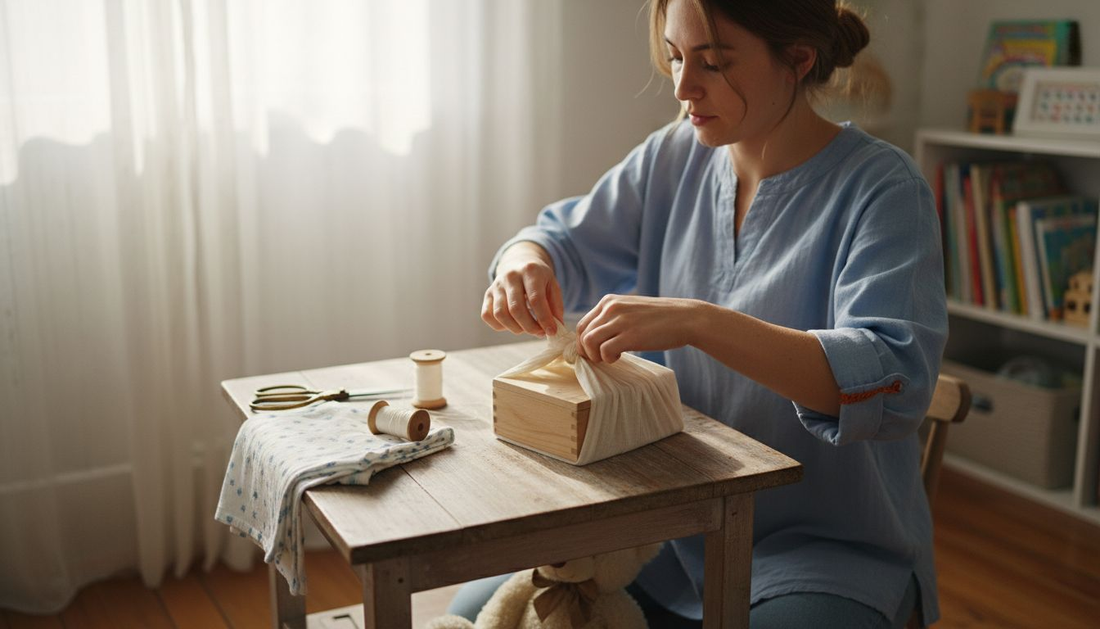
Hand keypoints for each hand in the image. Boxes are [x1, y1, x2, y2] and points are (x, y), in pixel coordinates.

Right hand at [482, 243, 563, 335]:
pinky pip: (488, 316)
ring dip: (516, 328)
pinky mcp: (487, 294)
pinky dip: (500, 326)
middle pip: (516, 309)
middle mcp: (510, 276)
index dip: (544, 318)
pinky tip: (513, 324)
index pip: (536, 299)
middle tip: (540, 333)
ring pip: (500, 314)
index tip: (552, 332)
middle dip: (530, 327)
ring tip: (527, 328)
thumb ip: (556, 306)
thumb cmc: (539, 279)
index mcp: (530, 271)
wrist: (519, 264)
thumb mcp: (553, 286)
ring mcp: (496, 285)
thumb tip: (556, 328)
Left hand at [575, 295, 706, 362]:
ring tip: (611, 357)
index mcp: (609, 301)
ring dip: (596, 356)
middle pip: (582, 335)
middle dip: (588, 352)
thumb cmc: (660, 318)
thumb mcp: (630, 310)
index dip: (583, 343)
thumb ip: (612, 318)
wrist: (687, 318)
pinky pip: (604, 351)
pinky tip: (620, 357)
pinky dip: (608, 359)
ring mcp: (620, 321)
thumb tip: (594, 338)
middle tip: (602, 358)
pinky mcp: (630, 335)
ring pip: (589, 342)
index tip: (593, 352)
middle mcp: (611, 308)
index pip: (582, 325)